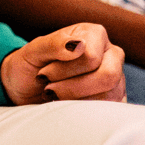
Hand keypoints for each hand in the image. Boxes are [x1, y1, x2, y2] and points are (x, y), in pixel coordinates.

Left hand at [1, 23, 124, 104]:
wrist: (27, 87)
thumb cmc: (31, 65)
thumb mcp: (34, 51)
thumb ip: (54, 44)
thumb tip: (79, 45)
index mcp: (93, 34)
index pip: (91, 56)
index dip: (64, 70)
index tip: (44, 74)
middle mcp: (111, 54)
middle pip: (107, 76)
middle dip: (73, 87)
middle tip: (49, 89)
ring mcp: (118, 78)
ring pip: (109, 95)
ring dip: (75, 99)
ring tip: (55, 95)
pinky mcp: (116, 100)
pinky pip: (109, 110)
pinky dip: (83, 110)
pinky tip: (67, 104)